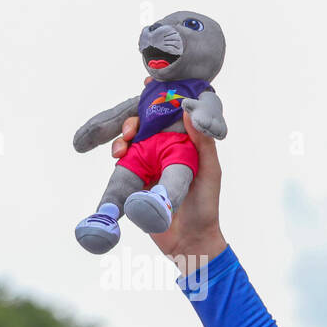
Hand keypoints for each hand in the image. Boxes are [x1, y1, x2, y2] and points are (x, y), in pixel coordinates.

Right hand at [112, 90, 226, 270]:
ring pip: (128, 142)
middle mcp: (163, 150)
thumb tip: (188, 111)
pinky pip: (120, 165)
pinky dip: (116, 158)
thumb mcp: (209, 172)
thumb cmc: (206, 206)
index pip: (168, 115)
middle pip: (141, 125)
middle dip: (130, 120)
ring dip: (121, 139)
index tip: (147, 84)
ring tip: (121, 149)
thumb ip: (203, 143)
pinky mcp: (134, 181)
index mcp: (184, 143)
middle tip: (130, 128)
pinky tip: (116, 157)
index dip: (157, 98)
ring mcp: (147, 164)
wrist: (190, 242)